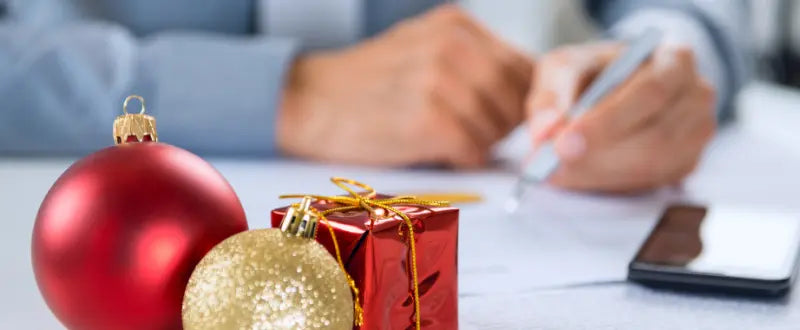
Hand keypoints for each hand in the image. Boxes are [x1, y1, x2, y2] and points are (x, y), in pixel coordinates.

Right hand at [277, 5, 531, 167]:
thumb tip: (524, 98)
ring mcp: (440, 80)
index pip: (525, 67)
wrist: (309, 101)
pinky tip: (441, 153)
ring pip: (498, 126)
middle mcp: (453, 45)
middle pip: (518, 98)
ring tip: (451, 142)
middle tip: (477, 135)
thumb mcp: (422, 50)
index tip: (504, 119)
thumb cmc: (368, 85)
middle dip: (506, 125)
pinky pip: (474, 149)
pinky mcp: (427, 118)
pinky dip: (464, 159)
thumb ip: (471, 62)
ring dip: (483, 144)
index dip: (523, 101)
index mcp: (457, 25)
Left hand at [526, 42, 715, 191]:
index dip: (606, 122)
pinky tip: (578, 176)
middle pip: (655, 138)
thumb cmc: (593, 73)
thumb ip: (550, 96)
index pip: (649, 93)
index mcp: (674, 60)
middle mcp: (696, 97)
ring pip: (653, 167)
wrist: (615, 87)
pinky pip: (650, 183)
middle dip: (598, 157)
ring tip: (556, 171)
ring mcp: (697, 134)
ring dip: (599, 175)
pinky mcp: (686, 164)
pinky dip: (608, 184)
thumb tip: (545, 134)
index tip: (563, 143)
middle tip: (551, 167)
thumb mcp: (564, 68)